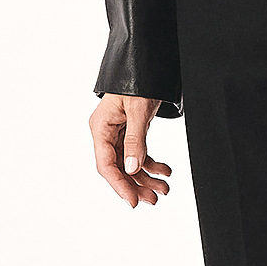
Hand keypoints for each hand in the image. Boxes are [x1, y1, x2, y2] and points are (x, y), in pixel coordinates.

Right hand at [90, 92, 172, 208]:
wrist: (147, 64)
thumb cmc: (139, 81)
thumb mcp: (138, 110)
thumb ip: (135, 140)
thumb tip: (132, 168)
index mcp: (100, 128)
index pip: (106, 165)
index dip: (120, 185)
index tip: (134, 201)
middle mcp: (106, 133)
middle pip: (118, 168)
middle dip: (136, 184)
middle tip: (154, 199)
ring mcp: (118, 133)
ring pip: (129, 164)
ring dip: (146, 177)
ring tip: (164, 189)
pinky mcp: (130, 132)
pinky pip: (138, 154)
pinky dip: (152, 164)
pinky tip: (166, 171)